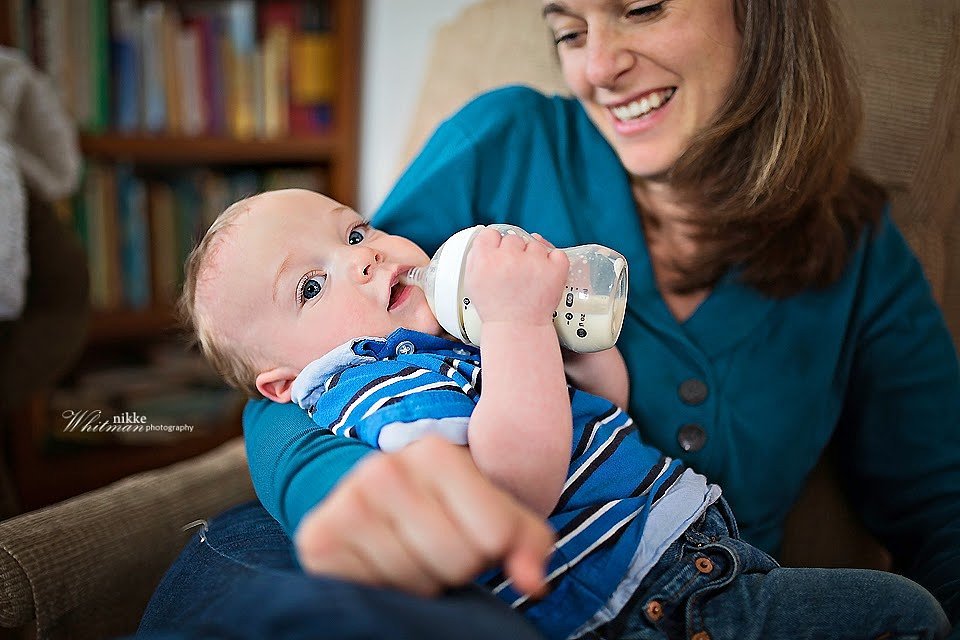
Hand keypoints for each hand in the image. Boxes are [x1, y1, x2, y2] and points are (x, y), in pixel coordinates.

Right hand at [294, 436, 554, 597]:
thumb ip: (528, 543)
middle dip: (457, 570)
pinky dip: (386, 592)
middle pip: (457, 559)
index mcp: (435, 452)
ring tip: (411, 559)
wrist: (374, 510)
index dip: (491, 553)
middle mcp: (385, 468)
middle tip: (437, 552)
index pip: (494, 534)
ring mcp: (347, 501)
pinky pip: (375, 590)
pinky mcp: (318, 537)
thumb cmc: (445, 514)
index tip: (471, 536)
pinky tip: (382, 568)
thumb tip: (533, 582)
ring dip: (422, 585)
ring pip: (416, 580)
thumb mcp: (497, 517)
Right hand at [464, 227, 568, 326]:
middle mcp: (509, 257)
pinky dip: (553, 261)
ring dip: (533, 257)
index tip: (498, 257)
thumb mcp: (472, 281)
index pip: (490, 233)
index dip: (494, 245)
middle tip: (514, 273)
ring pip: (534, 244)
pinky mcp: (555, 269)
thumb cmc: (495, 307)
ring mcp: (534, 262)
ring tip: (529, 278)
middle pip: (513, 238)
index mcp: (485, 259)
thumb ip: (476, 255)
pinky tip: (544, 274)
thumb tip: (490, 235)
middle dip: (514, 253)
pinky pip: (556, 252)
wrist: (517, 328)